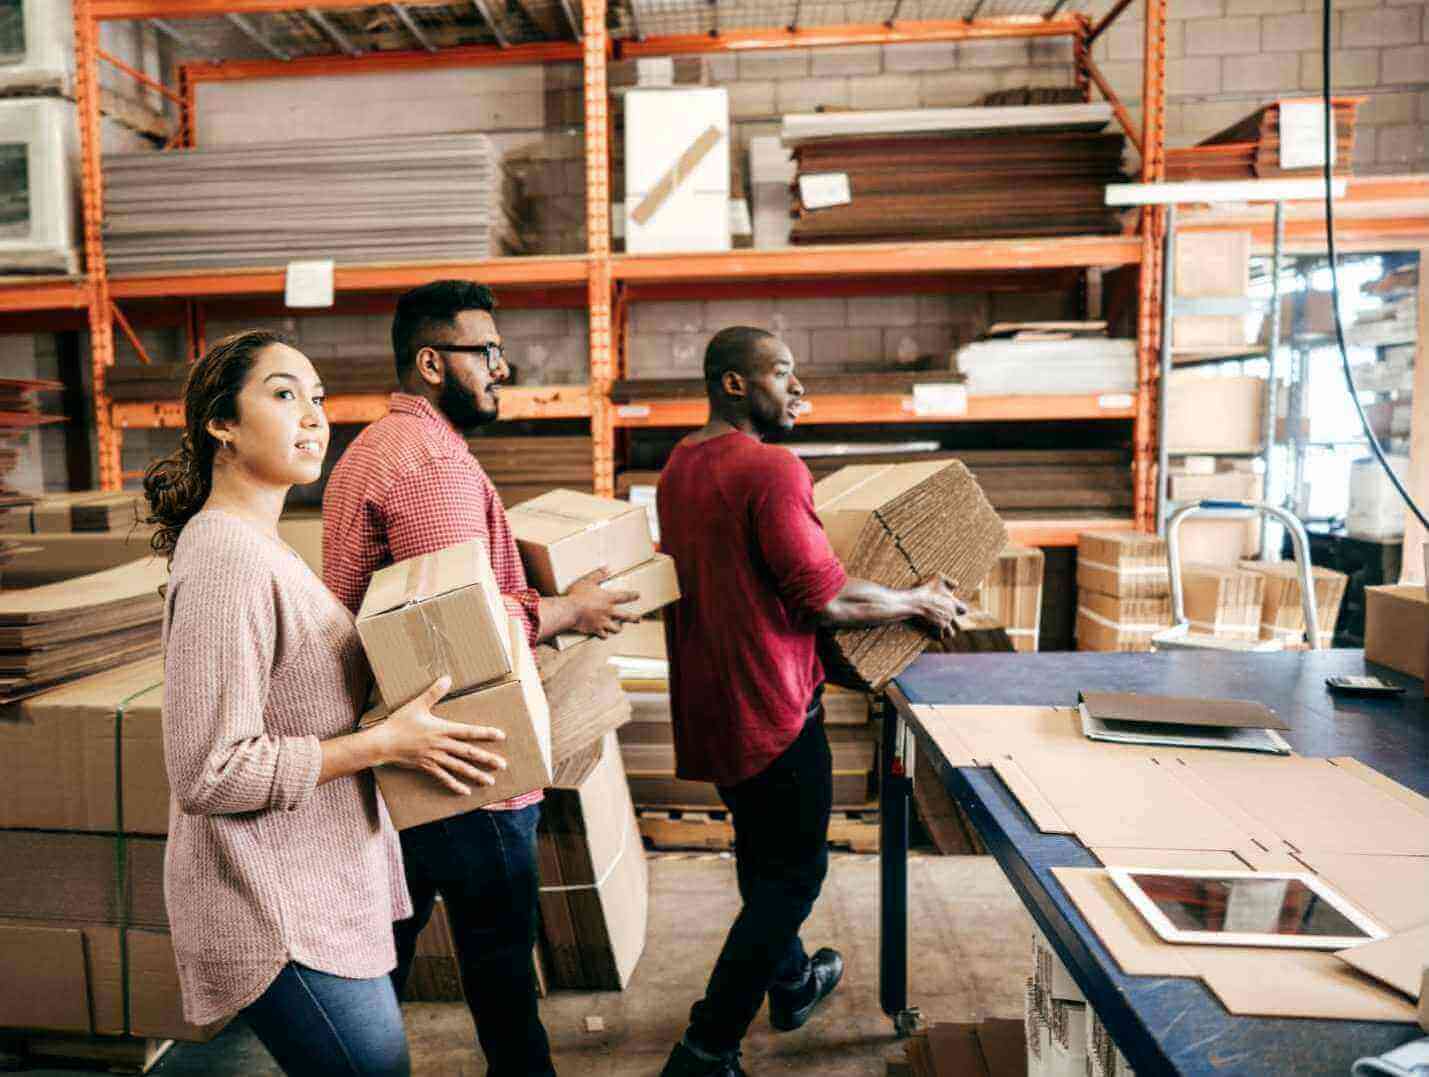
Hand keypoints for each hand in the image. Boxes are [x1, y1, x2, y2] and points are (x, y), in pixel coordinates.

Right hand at [373, 676, 507, 795]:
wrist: (383, 743)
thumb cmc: (399, 722)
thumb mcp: (417, 705)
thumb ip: (433, 692)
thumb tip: (447, 678)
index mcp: (441, 729)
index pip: (468, 732)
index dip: (485, 733)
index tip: (500, 736)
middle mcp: (441, 745)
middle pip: (468, 753)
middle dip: (486, 759)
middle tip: (502, 765)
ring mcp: (435, 758)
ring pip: (459, 768)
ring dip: (475, 775)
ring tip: (490, 781)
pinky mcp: (427, 767)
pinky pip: (444, 778)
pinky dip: (455, 785)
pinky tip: (466, 792)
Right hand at [567, 567, 640, 638]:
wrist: (570, 610)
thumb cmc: (578, 595)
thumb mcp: (588, 581)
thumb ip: (598, 575)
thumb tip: (607, 568)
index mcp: (608, 599)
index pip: (624, 596)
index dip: (632, 595)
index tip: (638, 595)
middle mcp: (608, 611)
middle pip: (625, 616)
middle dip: (633, 618)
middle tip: (638, 619)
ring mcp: (603, 622)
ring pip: (616, 628)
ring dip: (618, 628)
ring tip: (620, 628)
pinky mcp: (595, 629)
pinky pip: (603, 634)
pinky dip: (604, 635)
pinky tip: (605, 635)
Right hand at [912, 574, 967, 639]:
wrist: (916, 602)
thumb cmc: (926, 589)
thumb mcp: (938, 577)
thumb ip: (949, 580)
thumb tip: (957, 585)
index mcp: (954, 602)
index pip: (964, 610)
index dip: (960, 610)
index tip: (955, 609)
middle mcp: (952, 613)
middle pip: (959, 623)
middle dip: (953, 622)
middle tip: (945, 620)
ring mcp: (945, 621)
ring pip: (951, 633)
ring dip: (948, 632)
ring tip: (943, 631)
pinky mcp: (938, 627)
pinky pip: (941, 636)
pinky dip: (939, 636)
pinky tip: (935, 634)